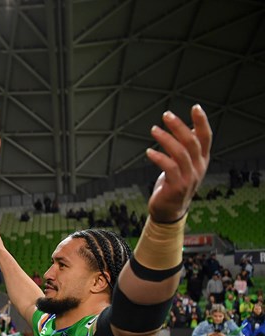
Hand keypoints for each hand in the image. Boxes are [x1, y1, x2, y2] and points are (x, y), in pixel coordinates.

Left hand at [145, 105, 211, 222]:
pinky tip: (149, 152)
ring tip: (154, 130)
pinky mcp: (177, 186)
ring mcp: (189, 177)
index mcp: (202, 160)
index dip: (202, 122)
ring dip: (166, 139)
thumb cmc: (174, 184)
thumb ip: (187, 149)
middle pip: (192, 142)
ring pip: (180, 153)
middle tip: (166, 115)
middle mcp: (198, 167)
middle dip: (179, 126)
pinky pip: (169, 167)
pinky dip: (159, 157)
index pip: (206, 137)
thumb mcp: (184, 164)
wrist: (169, 210)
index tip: (195, 107)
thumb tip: (189, 128)